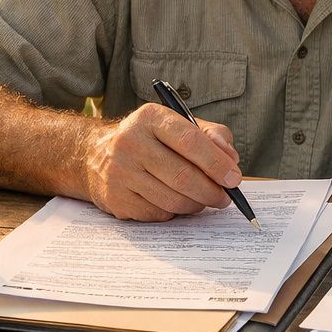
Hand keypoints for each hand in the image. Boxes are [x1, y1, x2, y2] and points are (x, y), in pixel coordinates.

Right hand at [81, 103, 241, 220]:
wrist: (97, 154)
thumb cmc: (152, 140)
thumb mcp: (180, 125)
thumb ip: (212, 135)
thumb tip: (231, 159)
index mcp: (150, 118)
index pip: (190, 141)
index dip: (216, 163)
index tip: (234, 178)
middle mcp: (130, 142)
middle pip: (183, 176)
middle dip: (212, 192)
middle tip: (225, 198)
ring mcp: (119, 172)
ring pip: (172, 200)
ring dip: (196, 205)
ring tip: (203, 200)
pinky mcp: (116, 198)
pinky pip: (158, 214)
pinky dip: (174, 213)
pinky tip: (174, 202)